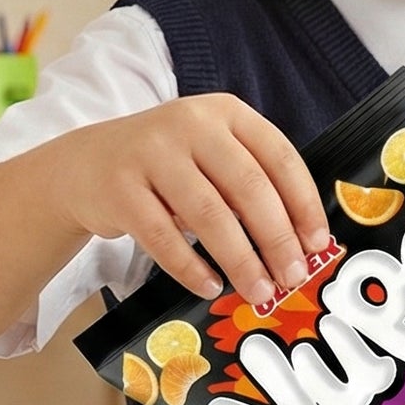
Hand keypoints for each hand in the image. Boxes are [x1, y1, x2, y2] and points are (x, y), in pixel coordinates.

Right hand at [47, 94, 332, 304]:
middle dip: (277, 238)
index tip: (319, 243)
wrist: (85, 165)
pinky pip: (163, 236)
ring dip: (240, 259)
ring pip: (209, 214)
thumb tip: (302, 243)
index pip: (279, 156)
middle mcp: (190, 124)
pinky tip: (210, 286)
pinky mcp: (120, 188)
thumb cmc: (167, 167)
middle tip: (294, 277)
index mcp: (226, 113)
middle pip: (248, 187)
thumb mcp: (211, 156)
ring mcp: (151, 153)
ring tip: (259, 291)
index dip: (303, 203)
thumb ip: (251, 183)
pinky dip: (190, 267)